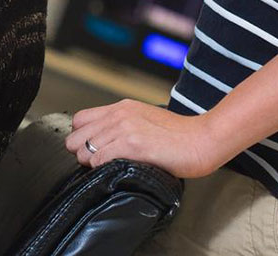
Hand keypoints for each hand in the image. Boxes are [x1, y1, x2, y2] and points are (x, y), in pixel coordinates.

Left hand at [64, 99, 223, 178]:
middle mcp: (119, 114)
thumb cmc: (179, 135)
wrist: (202, 140)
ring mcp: (124, 128)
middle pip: (75, 136)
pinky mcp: (132, 144)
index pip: (80, 120)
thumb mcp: (145, 120)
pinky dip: (101, 169)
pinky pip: (98, 159)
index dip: (82, 138)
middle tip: (97, 163)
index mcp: (122, 107)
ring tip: (107, 168)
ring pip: (83, 150)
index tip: (92, 150)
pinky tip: (115, 169)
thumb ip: (124, 125)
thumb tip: (105, 142)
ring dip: (91, 164)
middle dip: (82, 153)